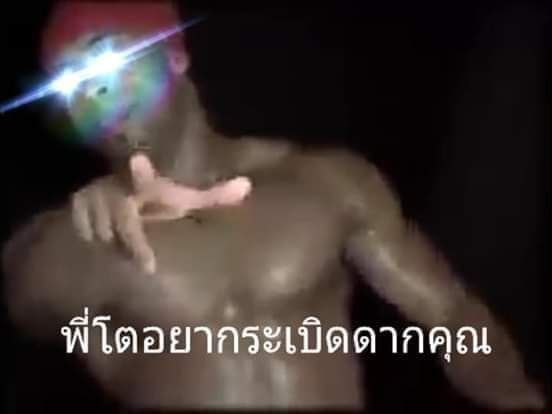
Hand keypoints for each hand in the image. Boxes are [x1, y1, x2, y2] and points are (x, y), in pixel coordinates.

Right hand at [71, 153, 251, 273]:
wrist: (116, 192)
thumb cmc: (157, 199)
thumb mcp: (183, 198)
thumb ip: (214, 196)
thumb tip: (248, 185)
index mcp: (148, 183)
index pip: (143, 176)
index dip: (141, 172)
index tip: (138, 160)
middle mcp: (121, 186)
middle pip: (124, 223)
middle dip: (135, 245)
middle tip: (147, 267)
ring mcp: (94, 195)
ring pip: (103, 232)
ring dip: (114, 244)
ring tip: (125, 253)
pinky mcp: (75, 203)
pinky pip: (83, 231)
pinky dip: (92, 238)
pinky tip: (101, 242)